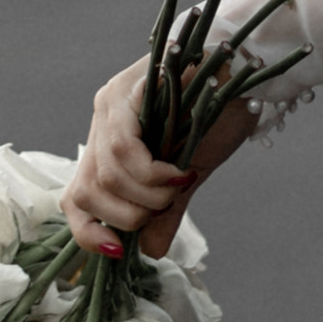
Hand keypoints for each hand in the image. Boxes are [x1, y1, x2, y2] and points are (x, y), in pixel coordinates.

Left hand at [62, 59, 255, 257]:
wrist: (246, 70)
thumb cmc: (220, 117)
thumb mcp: (188, 174)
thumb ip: (166, 210)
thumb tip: (151, 251)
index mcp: (108, 143)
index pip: (76, 198)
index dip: (88, 232)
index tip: (116, 251)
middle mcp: (100, 122)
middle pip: (86, 192)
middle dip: (129, 215)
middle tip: (167, 204)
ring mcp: (109, 104)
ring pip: (105, 175)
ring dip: (145, 196)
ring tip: (178, 185)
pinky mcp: (125, 91)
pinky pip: (123, 148)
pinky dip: (150, 173)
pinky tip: (178, 174)